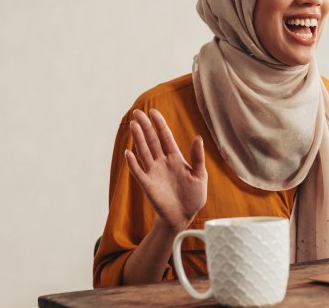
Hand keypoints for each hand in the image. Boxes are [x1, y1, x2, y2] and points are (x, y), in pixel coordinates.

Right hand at [125, 109, 206, 231]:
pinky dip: (133, 163)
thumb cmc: (193, 196)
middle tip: (138, 112)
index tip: (153, 112)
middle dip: (145, 127)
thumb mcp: (200, 175)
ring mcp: (153, 172)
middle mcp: (162, 162)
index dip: (160, 125)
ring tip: (133, 125)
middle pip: (152, 141)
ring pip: (144, 152)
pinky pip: (138, 172)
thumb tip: (198, 138)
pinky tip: (128, 153)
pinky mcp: (147, 185)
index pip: (165, 137)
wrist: (184, 216)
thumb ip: (198, 157)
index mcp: (175, 158)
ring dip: (138, 139)